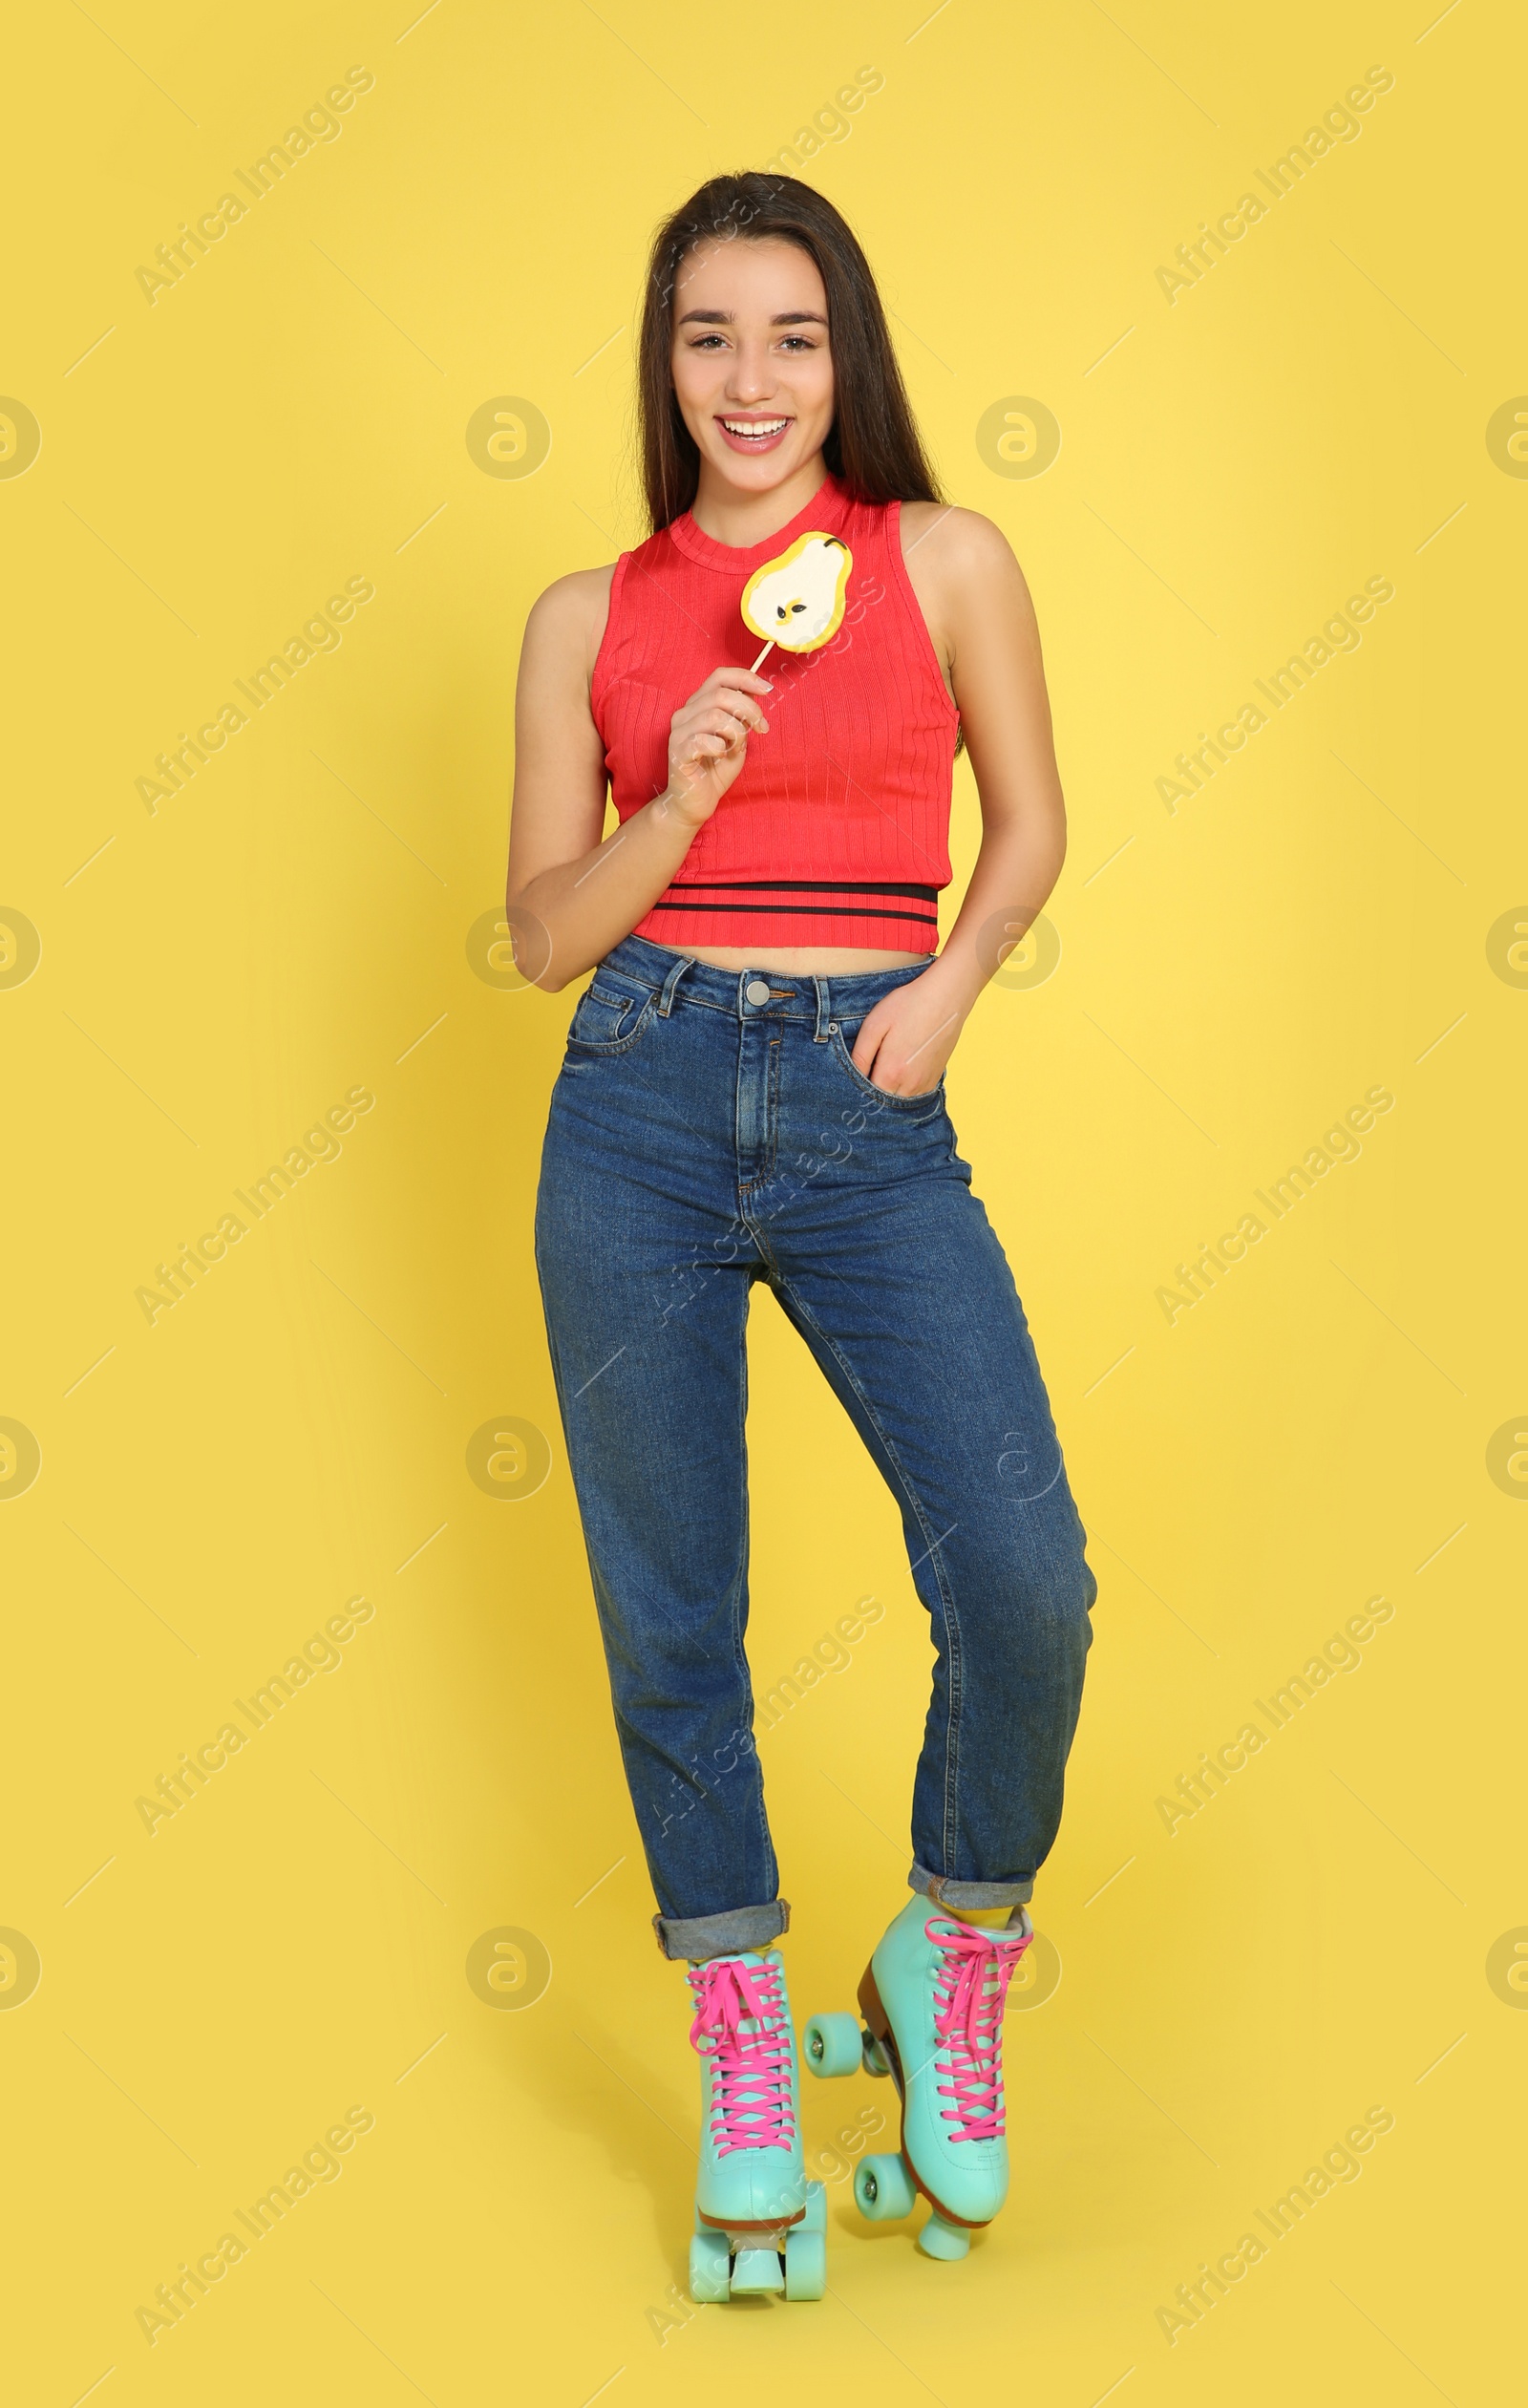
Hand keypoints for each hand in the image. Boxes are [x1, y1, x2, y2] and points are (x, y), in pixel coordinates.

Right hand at [662, 666, 772, 828]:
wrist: (696, 802)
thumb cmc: (716, 769)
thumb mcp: (737, 738)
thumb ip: (742, 716)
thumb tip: (755, 694)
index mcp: (699, 705)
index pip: (720, 676)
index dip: (746, 678)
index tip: (767, 690)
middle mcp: (685, 713)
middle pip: (721, 695)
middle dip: (750, 710)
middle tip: (761, 728)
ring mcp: (679, 732)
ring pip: (715, 716)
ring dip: (736, 733)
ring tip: (736, 748)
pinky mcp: (678, 752)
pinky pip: (703, 741)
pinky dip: (720, 747)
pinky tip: (720, 755)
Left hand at [850, 961, 973, 1094]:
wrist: (946, 996)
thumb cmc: (908, 1006)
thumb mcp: (875, 1025)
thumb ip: (860, 1055)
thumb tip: (851, 1075)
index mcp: (890, 1073)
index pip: (865, 1097)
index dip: (855, 1090)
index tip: (852, 1079)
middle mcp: (909, 1085)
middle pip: (883, 1104)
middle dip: (871, 1094)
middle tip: (867, 1072)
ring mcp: (924, 1084)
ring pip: (899, 1102)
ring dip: (888, 1093)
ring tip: (883, 1069)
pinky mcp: (934, 1079)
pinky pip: (913, 1096)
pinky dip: (903, 1090)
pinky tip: (900, 1070)